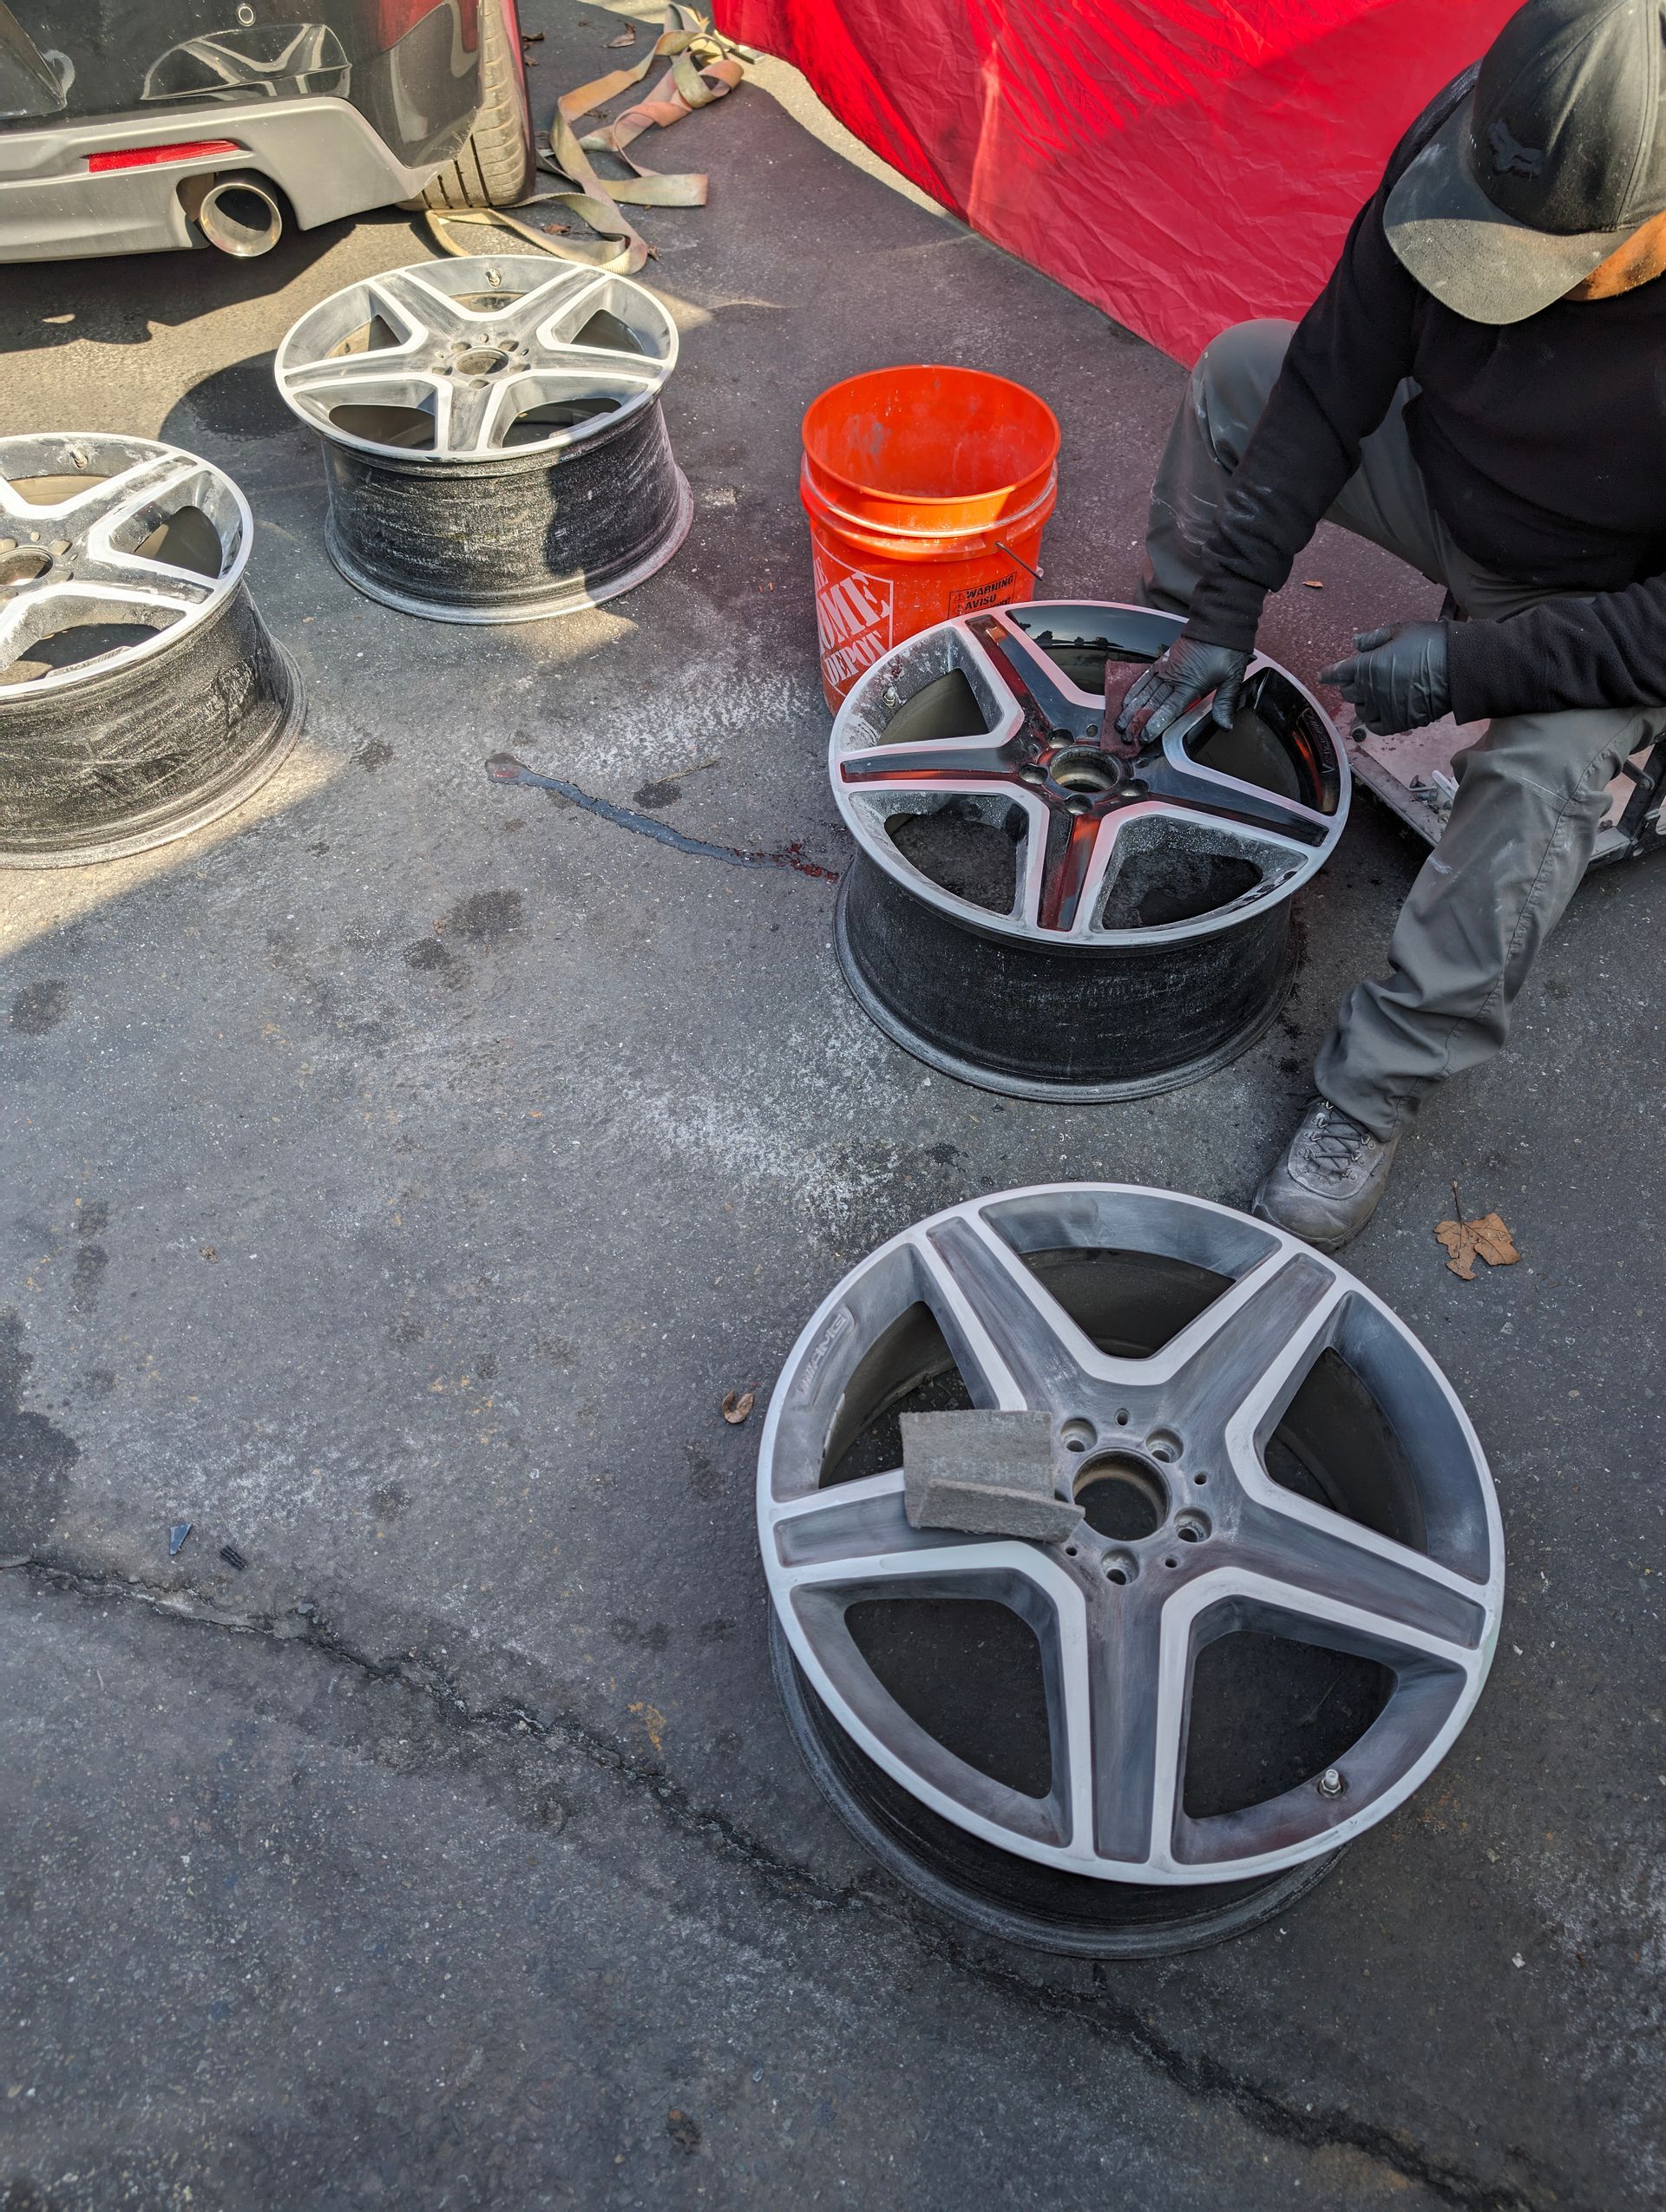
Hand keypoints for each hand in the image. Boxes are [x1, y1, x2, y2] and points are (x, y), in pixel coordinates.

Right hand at [1115, 637, 1248, 743]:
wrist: (1218, 624)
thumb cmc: (1226, 651)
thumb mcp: (1231, 679)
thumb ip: (1224, 704)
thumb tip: (1225, 726)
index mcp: (1190, 685)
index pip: (1168, 710)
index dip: (1154, 725)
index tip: (1144, 737)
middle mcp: (1174, 679)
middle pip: (1151, 704)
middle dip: (1136, 722)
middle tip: (1126, 737)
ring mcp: (1166, 669)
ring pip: (1144, 693)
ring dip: (1130, 710)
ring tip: (1119, 724)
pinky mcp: (1163, 661)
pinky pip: (1145, 678)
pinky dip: (1134, 690)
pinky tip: (1126, 701)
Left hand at [1319, 622, 1449, 734]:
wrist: (1460, 667)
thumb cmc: (1431, 643)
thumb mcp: (1400, 631)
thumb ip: (1373, 638)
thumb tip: (1355, 643)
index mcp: (1366, 666)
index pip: (1337, 673)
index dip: (1329, 674)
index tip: (1323, 675)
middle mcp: (1370, 690)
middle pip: (1348, 693)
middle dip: (1351, 684)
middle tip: (1362, 678)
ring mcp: (1383, 709)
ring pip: (1361, 710)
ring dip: (1364, 702)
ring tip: (1376, 693)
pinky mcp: (1398, 723)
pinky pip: (1375, 726)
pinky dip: (1374, 720)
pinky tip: (1381, 711)